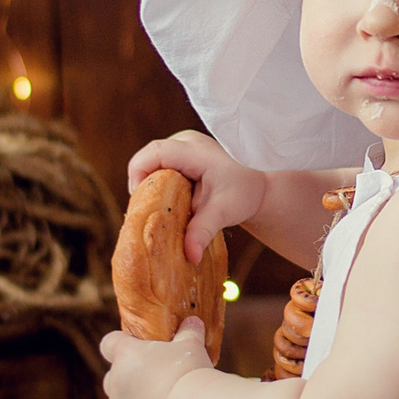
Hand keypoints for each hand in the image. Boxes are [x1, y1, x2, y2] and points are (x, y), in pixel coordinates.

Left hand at [100, 318, 213, 398]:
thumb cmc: (188, 372)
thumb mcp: (191, 346)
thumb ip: (188, 333)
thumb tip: (193, 321)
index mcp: (125, 356)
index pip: (109, 343)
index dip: (118, 344)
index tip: (133, 347)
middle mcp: (116, 385)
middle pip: (111, 380)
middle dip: (128, 382)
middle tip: (154, 383)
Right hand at [128, 131, 266, 262]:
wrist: (258, 186)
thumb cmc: (244, 194)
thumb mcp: (224, 213)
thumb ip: (203, 232)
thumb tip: (190, 256)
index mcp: (195, 151)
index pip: (154, 153)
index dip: (139, 175)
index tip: (142, 201)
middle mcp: (186, 142)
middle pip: (148, 158)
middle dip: (143, 185)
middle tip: (151, 211)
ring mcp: (183, 145)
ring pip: (152, 162)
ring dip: (151, 185)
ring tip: (163, 208)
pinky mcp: (182, 153)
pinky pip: (159, 166)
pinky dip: (158, 183)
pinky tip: (170, 202)